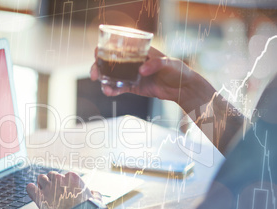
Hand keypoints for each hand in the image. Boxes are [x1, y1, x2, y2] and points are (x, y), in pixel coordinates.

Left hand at [26, 171, 102, 208]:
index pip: (63, 175)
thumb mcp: (96, 198)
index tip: (63, 189)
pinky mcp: (40, 197)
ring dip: (41, 184)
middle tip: (52, 190)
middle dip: (51, 182)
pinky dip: (30, 189)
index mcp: (72, 177)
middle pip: (51, 175)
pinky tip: (32, 191)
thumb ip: (93, 193)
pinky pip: (30, 188)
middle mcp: (59, 179)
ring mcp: (49, 187)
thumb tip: (93, 193)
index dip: (62, 183)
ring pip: (40, 178)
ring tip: (42, 190)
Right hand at [90, 47, 213, 112]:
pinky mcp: (133, 86)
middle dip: (99, 67)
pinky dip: (113, 90)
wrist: (182, 88)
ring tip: (104, 88)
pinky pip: (119, 88)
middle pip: (110, 62)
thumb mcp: (169, 63)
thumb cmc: (177, 70)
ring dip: (104, 81)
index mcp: (139, 51)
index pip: (119, 46)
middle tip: (94, 75)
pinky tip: (109, 92)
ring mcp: (131, 74)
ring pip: (112, 76)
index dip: (105, 49)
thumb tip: (141, 70)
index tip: (97, 53)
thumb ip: (155, 64)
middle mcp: (132, 61)